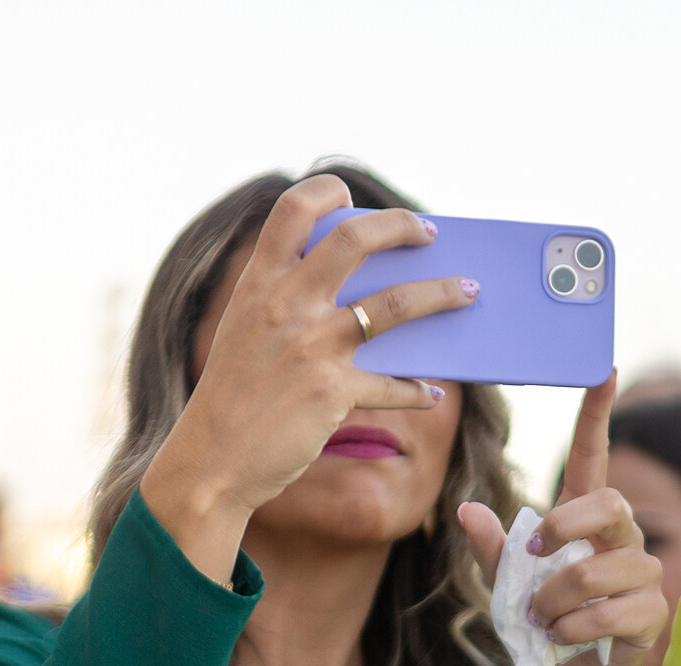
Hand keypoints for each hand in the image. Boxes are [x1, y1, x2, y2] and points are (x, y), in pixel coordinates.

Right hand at [153, 175, 477, 518]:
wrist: (212, 460)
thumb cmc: (235, 398)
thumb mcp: (247, 335)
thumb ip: (288, 306)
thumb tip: (364, 299)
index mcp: (258, 284)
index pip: (292, 210)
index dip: (326, 191)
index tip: (351, 194)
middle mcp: (286, 305)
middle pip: (356, 240)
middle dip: (402, 227)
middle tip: (429, 232)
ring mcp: (312, 346)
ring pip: (397, 304)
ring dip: (442, 294)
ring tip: (468, 292)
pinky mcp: (334, 391)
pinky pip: (396, 383)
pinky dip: (418, 389)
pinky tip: (432, 392)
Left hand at [458, 373, 666, 665]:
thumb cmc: (543, 623)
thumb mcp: (505, 586)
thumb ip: (492, 550)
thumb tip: (466, 508)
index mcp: (585, 521)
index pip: (593, 458)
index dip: (598, 414)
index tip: (604, 369)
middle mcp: (622, 538)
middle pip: (609, 504)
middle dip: (565, 526)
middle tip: (533, 554)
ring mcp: (643, 574)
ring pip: (600, 569)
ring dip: (555, 597)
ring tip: (541, 617)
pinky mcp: (651, 613)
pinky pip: (608, 611)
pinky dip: (572, 628)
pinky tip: (562, 638)